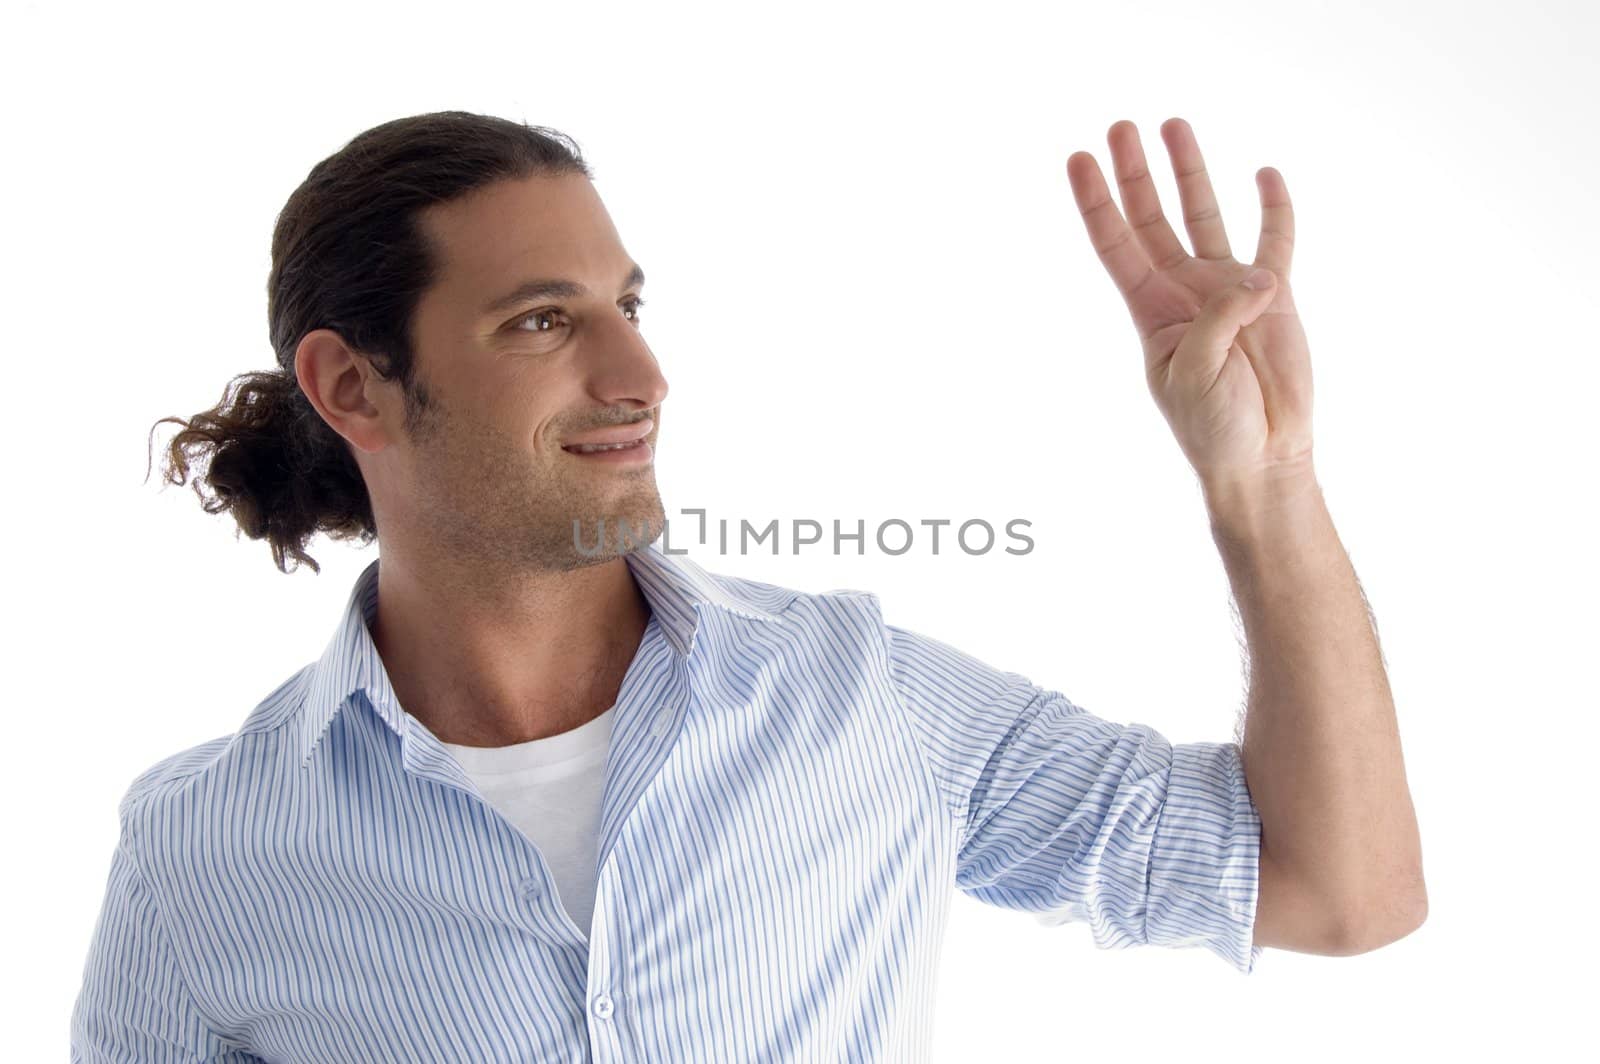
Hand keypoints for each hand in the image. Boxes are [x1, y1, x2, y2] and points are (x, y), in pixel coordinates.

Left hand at [1066, 118, 1313, 493]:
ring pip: (1205, 216)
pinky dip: (1274, 209)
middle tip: (1121, 126)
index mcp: (1151, 311)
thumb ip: (1218, 320)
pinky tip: (1264, 175)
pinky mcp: (1277, 296)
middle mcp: (1185, 291)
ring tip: (1175, 126)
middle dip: (1136, 173)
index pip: (1116, 244)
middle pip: (1153, 218)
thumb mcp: (1196, 373)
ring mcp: (1230, 289)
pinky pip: (1275, 242)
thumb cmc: (1214, 426)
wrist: (1264, 455)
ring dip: (1190, 173)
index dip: (1096, 203)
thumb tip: (1255, 277)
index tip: (1077, 158)